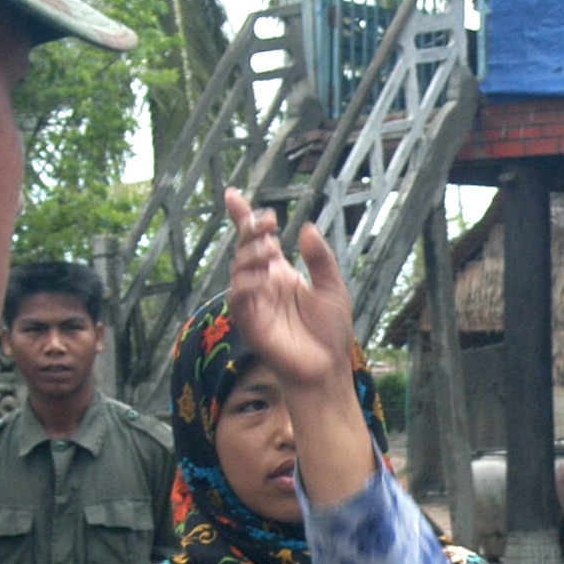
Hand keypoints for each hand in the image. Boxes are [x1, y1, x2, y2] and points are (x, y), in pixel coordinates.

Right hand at [226, 189, 355, 395]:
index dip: (243, 217)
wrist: (327, 368)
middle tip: (269, 222)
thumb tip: (306, 229)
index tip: (231, 195)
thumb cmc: (331, 332)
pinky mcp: (250, 322)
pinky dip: (246, 283)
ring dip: (250, 254)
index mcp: (281, 273)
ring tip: (269, 248)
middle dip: (252, 230)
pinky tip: (263, 278)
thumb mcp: (333, 287)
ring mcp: (255, 302)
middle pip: (246, 248)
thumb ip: (320, 259)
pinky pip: (238, 297)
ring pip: (239, 269)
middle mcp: (264, 284)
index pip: (257, 240)